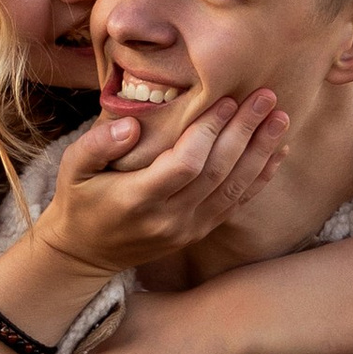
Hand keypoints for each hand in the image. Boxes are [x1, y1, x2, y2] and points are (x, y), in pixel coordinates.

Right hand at [29, 94, 290, 284]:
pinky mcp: (198, 233)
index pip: (185, 164)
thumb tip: (131, 125)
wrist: (85, 255)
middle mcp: (169, 219)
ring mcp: (188, 229)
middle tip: (266, 98)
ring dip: (261, 153)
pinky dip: (259, 179)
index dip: (209, 132)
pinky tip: (278, 153)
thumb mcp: (72, 169)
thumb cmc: (78, 201)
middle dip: (245, 132)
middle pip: (218, 173)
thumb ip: (98, 145)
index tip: (226, 100)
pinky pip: (235, 205)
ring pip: (234, 189)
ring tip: (280, 118)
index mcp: (137, 199)